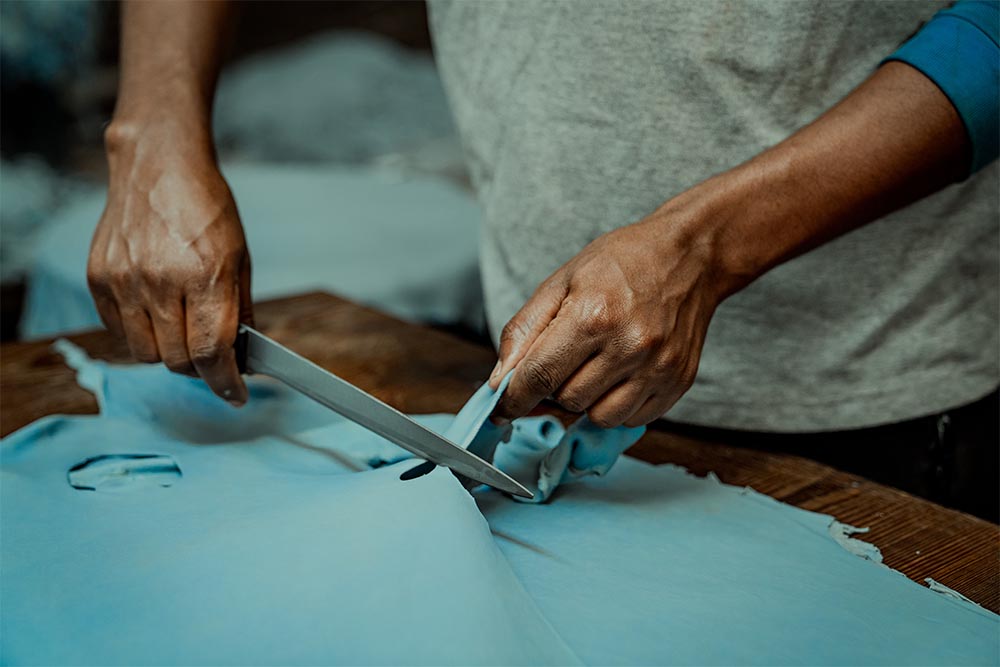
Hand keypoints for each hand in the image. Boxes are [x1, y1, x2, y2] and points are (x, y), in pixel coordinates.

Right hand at [87, 121, 252, 404]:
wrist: (158, 166)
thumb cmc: (206, 210)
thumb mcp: (240, 258)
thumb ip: (241, 311)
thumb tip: (245, 357)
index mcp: (205, 276)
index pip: (213, 352)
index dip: (226, 382)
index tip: (236, 394)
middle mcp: (160, 281)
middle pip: (179, 360)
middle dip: (201, 368)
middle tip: (213, 358)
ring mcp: (125, 281)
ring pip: (146, 355)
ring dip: (169, 354)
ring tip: (183, 332)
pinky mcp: (99, 279)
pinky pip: (119, 333)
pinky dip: (141, 335)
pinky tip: (157, 316)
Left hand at [489, 210, 731, 427]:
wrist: (690, 256)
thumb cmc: (622, 263)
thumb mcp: (562, 281)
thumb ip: (525, 330)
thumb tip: (500, 379)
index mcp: (593, 315)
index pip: (539, 376)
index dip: (513, 399)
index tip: (501, 409)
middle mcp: (629, 345)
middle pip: (566, 400)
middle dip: (554, 387)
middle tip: (565, 359)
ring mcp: (658, 368)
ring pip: (598, 417)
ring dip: (586, 400)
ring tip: (596, 365)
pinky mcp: (677, 383)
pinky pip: (631, 419)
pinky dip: (617, 404)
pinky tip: (621, 372)